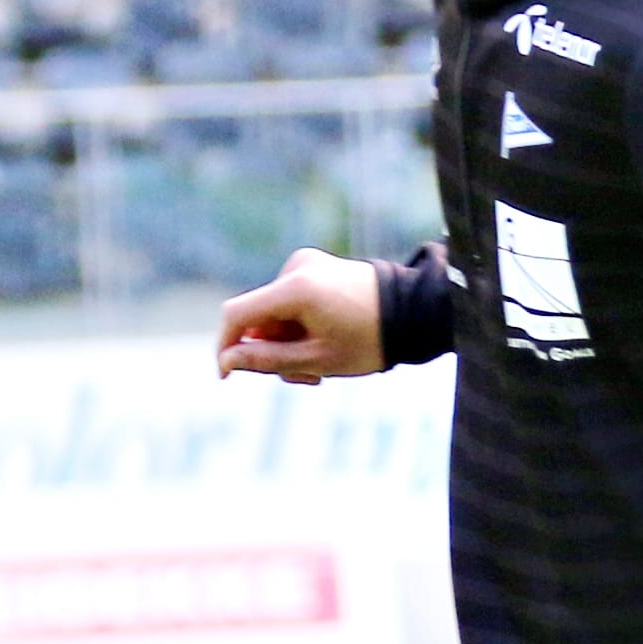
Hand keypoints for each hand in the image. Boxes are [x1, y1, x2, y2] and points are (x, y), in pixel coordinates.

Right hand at [215, 248, 386, 384]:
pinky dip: (300, 326)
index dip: (226, 345)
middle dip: (272, 352)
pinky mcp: (317, 267)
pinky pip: (292, 302)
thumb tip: (227, 361)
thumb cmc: (372, 339)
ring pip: (276, 314)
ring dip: (289, 343)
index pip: (237, 315)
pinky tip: (325, 342)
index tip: (227, 375)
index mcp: (296, 288)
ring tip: (322, 366)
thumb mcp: (317, 359)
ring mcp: (307, 264)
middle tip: (307, 379)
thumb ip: (267, 360)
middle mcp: (297, 268)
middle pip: (259, 318)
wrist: (416, 311)